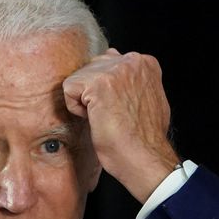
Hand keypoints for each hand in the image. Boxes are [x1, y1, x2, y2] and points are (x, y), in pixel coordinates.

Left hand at [63, 48, 179, 202]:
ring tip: (105, 117)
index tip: (117, 108)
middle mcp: (131, 61)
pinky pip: (69, 88)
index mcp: (145, 64)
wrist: (144, 157)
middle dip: (93, 92)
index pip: (108, 64)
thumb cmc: (144, 138)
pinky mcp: (97, 83)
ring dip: (85, 101)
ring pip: (80, 78)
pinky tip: (96, 119)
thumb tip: (118, 83)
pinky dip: (76, 108)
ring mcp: (115, 70)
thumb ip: (134, 83)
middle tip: (109, 115)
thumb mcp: (149, 99)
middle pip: (92, 68)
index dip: (106, 90)